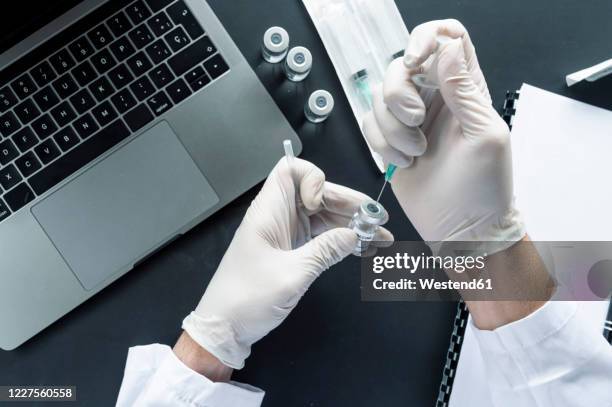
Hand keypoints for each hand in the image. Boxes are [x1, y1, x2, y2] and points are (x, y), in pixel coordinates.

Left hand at [182, 158, 392, 368]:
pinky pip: (321, 236)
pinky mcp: (291, 250)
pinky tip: (364, 248)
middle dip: (348, 203)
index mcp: (269, 212)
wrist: (224, 328)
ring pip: (324, 216)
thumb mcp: (291, 275)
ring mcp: (286, 233)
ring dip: (352, 224)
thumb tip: (354, 235)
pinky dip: (342, 240)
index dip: (312, 178)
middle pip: (318, 194)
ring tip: (381, 237)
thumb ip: (325, 251)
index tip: (321, 204)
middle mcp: (278, 216)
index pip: (290, 170)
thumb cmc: (247, 298)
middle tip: (378, 219)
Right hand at [363, 19, 523, 246]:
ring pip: (379, 97)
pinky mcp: (391, 141)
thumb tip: (449, 49)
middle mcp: (436, 99)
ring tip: (416, 151)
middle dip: (399, 93)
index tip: (416, 62)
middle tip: (417, 120)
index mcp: (467, 90)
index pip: (447, 38)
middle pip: (400, 66)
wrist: (462, 230)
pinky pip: (369, 124)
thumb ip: (465, 90)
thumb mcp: (485, 136)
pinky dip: (381, 143)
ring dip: (392, 127)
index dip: (426, 39)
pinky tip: (403, 161)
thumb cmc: (483, 191)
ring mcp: (411, 120)